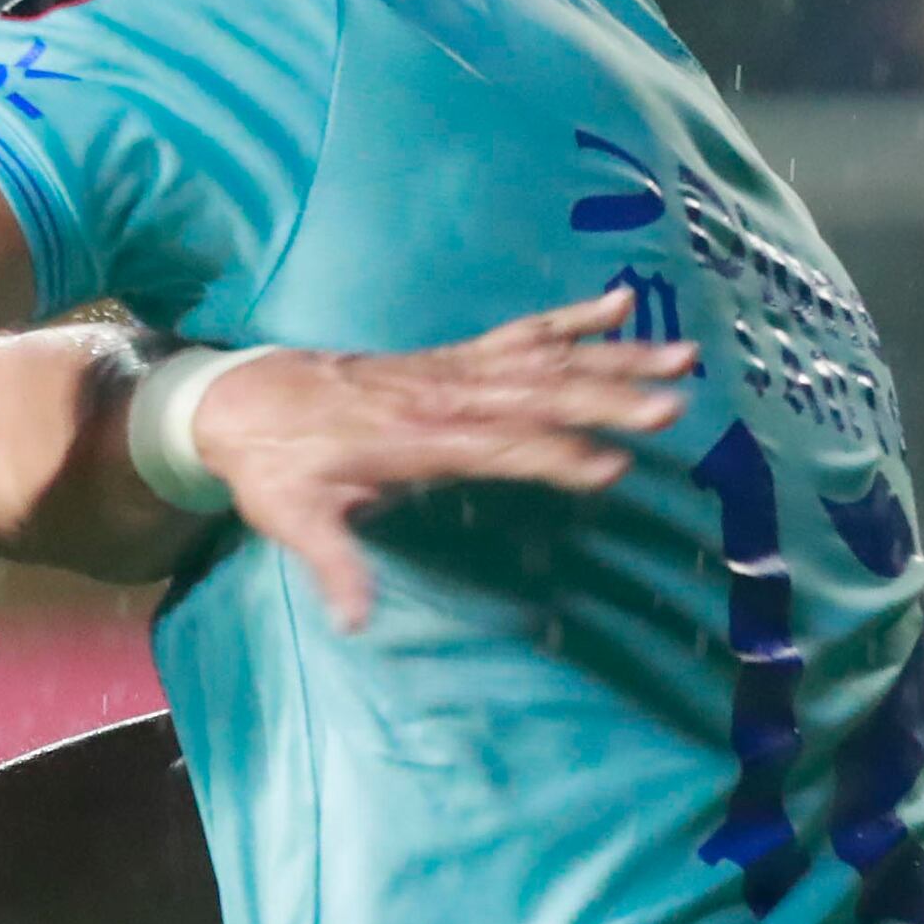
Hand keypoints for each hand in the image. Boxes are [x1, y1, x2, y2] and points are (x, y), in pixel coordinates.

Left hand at [192, 286, 694, 627]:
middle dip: (608, 400)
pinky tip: (620, 302)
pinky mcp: (452, 357)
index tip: (613, 467)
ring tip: (681, 352)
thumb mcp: (292, 521)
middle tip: (673, 406)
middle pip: (540, 396)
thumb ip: (332, 566)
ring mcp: (452, 370)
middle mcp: (444, 397)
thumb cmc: (275, 466)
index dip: (555, 457)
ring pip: (545, 359)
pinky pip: (521, 332)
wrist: (242, 399)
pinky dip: (571, 317)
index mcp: (415, 441)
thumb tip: (354, 622)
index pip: (500, 447)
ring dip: (615, 356)